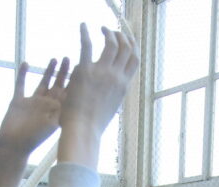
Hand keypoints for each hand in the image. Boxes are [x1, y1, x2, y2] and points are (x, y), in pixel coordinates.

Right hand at [0, 58, 68, 156]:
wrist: (12, 146)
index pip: (69, 94)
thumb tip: (62, 95)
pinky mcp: (18, 102)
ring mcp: (32, 103)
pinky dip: (23, 74)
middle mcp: (47, 106)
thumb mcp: (49, 125)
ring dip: (48, 71)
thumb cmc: (33, 140)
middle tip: (69, 58)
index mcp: (57, 112)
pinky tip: (26, 62)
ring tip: (55, 59)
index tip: (82, 69)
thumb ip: (57, 111)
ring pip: (43, 83)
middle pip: (58, 85)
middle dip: (64, 73)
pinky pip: (21, 84)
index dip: (75, 82)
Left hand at [60, 25, 138, 139]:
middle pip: (127, 49)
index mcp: (124, 86)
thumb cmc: (94, 123)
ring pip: (112, 44)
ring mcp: (102, 73)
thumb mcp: (112, 106)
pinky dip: (85, 32)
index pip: (135, 59)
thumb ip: (114, 92)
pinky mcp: (85, 71)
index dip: (133, 46)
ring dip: (109, 33)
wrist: (83, 129)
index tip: (127, 39)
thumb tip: (115, 86)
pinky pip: (87, 45)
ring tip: (102, 29)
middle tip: (113, 32)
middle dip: (123, 36)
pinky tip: (83, 25)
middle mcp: (116, 77)